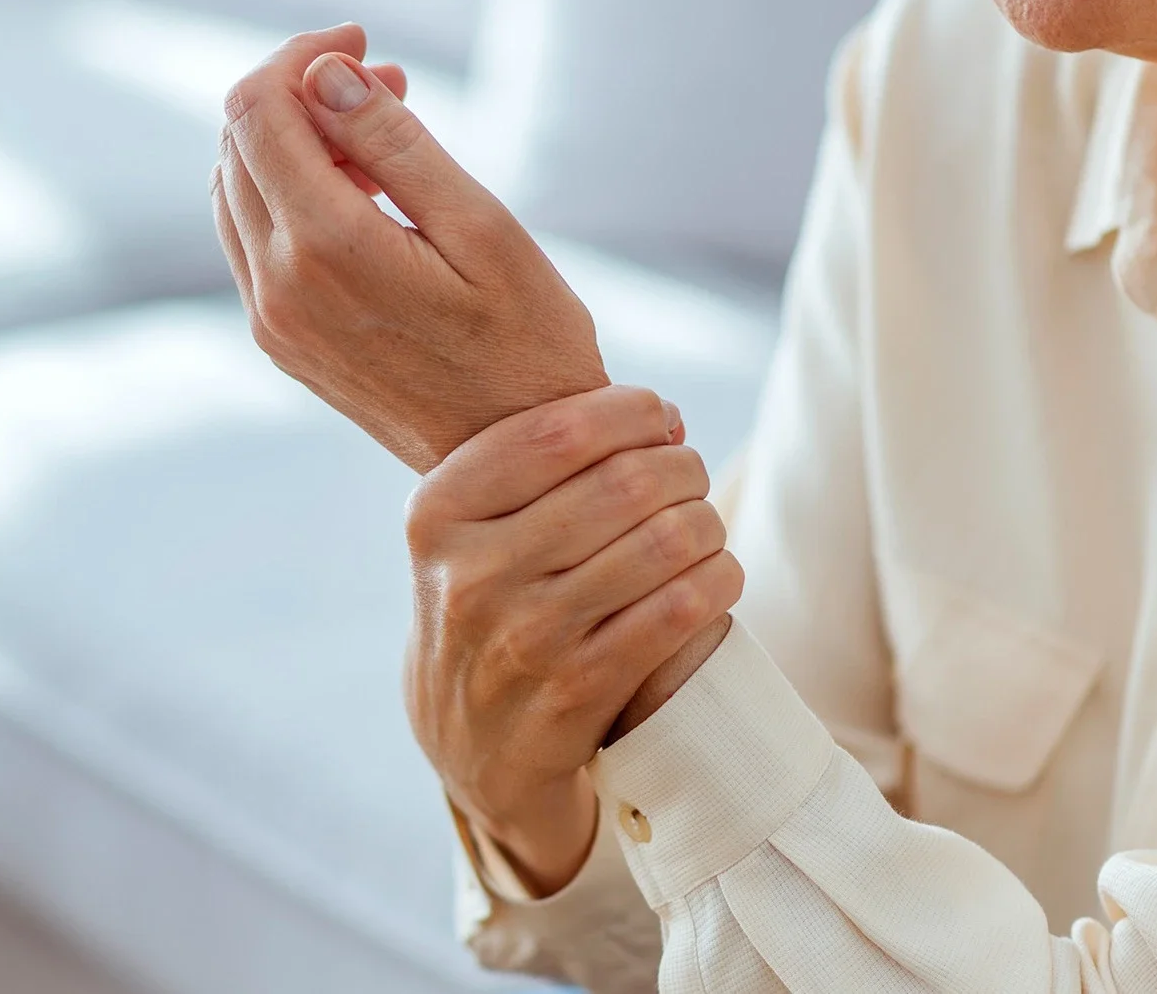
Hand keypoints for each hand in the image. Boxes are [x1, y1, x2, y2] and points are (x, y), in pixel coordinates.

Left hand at [211, 25, 608, 472]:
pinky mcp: (280, 339)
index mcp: (326, 247)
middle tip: (388, 82)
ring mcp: (271, 319)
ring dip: (293, 140)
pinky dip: (289, 193)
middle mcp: (278, 285)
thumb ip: (394, 142)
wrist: (517, 461)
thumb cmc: (526, 341)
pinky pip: (251, 238)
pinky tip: (360, 195)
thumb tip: (323, 75)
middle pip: (238, 141)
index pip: (256, 109)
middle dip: (301, 91)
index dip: (301, 55)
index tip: (366, 43)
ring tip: (381, 137)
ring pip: (236, 186)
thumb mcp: (481, 226)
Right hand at [407, 386, 743, 896]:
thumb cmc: (492, 605)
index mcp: (439, 513)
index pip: (558, 430)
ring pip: (664, 544)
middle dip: (680, 468)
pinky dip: (716, 581)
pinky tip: (716, 576)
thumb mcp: (472, 533)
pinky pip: (678, 613)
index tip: (659, 417)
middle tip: (690, 476)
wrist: (471, 745)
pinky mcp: (576, 693)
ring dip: (706, 524)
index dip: (631, 412)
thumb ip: (541, 467)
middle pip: (624, 483)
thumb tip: (664, 418)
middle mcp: (471, 573)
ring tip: (704, 526)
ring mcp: (523, 638)